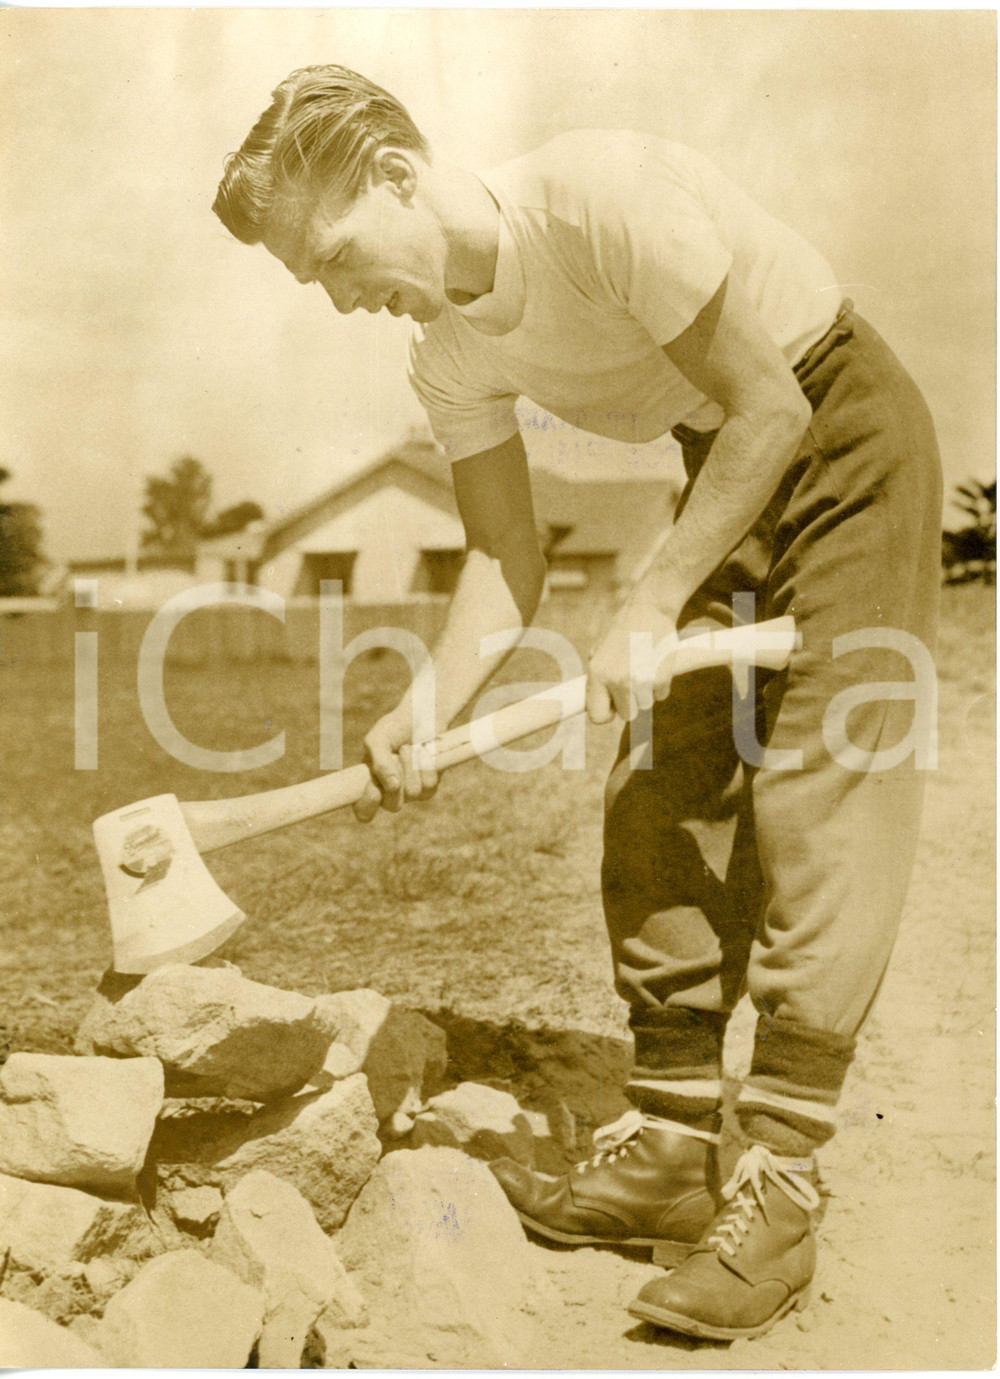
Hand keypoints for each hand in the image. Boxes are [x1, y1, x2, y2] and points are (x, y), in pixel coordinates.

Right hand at [353, 707, 439, 822]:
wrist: (422, 715)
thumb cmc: (394, 728)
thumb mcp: (378, 739)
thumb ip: (379, 762)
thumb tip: (392, 786)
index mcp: (371, 783)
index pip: (364, 810)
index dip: (367, 806)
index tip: (373, 790)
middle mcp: (390, 792)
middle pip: (393, 806)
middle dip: (396, 781)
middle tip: (395, 756)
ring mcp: (412, 791)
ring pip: (413, 792)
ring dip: (410, 765)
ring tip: (408, 748)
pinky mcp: (430, 785)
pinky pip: (430, 784)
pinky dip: (426, 763)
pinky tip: (423, 751)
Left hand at [585, 599, 679, 723]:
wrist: (650, 608)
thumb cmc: (623, 627)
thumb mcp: (599, 648)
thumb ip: (597, 675)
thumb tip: (594, 701)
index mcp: (597, 674)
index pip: (597, 716)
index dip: (607, 714)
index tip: (614, 708)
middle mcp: (616, 680)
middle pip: (627, 714)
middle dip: (631, 702)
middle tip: (633, 682)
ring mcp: (639, 681)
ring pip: (645, 704)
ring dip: (646, 692)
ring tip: (644, 667)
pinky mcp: (660, 678)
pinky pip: (661, 695)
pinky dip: (661, 683)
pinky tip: (657, 663)